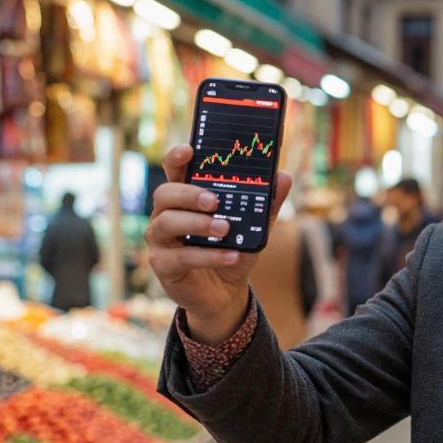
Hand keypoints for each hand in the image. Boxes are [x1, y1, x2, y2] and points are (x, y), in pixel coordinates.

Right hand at [145, 144, 292, 341]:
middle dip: (188, 194)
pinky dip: (208, 256)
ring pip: (167, 223)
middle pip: (165, 194)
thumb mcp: (253, 227)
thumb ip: (266, 203)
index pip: (174, 171)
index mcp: (185, 198)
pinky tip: (231, 255)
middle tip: (214, 200)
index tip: (189, 150)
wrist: (225, 292)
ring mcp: (160, 240)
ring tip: (225, 228)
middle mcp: (166, 214)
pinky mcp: (163, 265)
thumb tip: (283, 177)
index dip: (177, 158)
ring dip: (197, 224)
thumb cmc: (232, 249)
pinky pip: (181, 257)